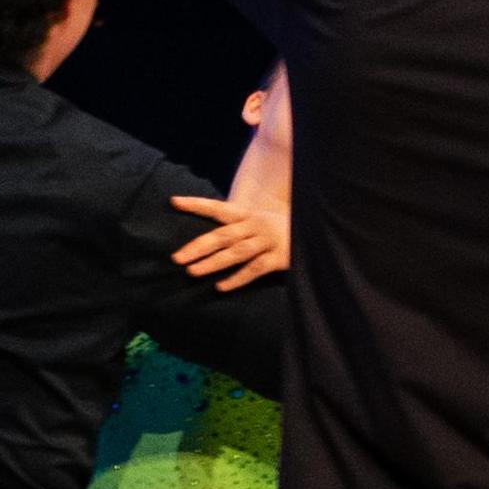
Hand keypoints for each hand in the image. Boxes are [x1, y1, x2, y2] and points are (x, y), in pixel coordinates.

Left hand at [168, 194, 288, 289]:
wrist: (314, 232)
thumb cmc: (280, 229)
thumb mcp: (258, 221)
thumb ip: (236, 227)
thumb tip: (207, 238)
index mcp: (248, 215)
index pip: (217, 208)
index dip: (196, 205)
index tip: (174, 202)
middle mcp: (255, 225)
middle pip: (222, 235)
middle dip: (198, 246)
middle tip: (177, 258)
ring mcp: (267, 241)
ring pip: (236, 252)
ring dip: (213, 262)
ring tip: (192, 272)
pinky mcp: (279, 258)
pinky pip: (255, 269)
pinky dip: (237, 278)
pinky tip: (221, 287)